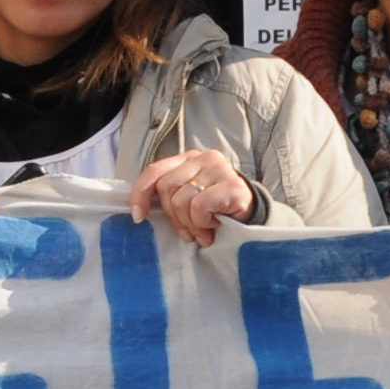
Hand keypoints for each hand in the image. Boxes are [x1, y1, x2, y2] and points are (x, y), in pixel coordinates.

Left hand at [129, 148, 260, 245]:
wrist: (251, 216)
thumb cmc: (214, 210)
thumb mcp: (186, 200)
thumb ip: (168, 196)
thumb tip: (139, 210)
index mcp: (186, 160)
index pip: (154, 172)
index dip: (141, 194)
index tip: (138, 217)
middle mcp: (202, 158)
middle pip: (166, 188)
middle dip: (173, 216)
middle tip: (188, 230)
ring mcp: (218, 169)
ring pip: (182, 200)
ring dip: (191, 224)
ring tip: (204, 229)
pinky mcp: (232, 185)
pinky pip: (200, 207)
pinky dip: (203, 223)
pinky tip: (215, 225)